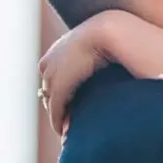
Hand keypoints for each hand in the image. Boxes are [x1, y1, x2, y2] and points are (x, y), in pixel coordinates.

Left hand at [39, 15, 115, 133]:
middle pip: (48, 89)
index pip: (52, 75)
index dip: (59, 91)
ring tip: (66, 129)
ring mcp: (52, 74)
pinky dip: (58, 121)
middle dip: (55, 105)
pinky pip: (55, 109)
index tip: (70, 104)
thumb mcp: (101, 45)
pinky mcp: (59, 86)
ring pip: (50, 101)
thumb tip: (105, 63)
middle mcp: (50, 61)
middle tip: (67, 120)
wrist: (110, 31)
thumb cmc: (114, 36)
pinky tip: (65, 131)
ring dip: (57, 115)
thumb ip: (98, 55)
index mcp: (58, 49)